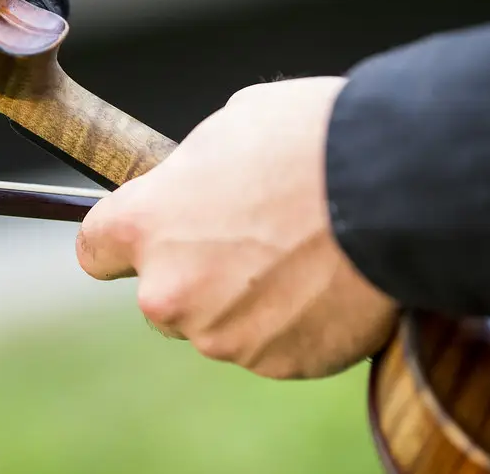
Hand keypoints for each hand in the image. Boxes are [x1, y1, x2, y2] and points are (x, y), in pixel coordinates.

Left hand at [76, 77, 397, 378]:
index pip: (96, 249)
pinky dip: (293, 323)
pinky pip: (273, 344)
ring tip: (302, 254)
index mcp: (147, 226)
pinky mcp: (280, 363)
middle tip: (250, 236)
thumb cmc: (310, 141)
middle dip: (195, 273)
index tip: (142, 235)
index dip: (120, 241)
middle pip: (162, 294)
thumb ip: (194, 175)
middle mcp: (171, 292)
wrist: (393, 190)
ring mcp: (225, 335)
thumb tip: (198, 187)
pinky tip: (327, 282)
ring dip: (247, 299)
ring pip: (220, 322)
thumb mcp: (231, 126)